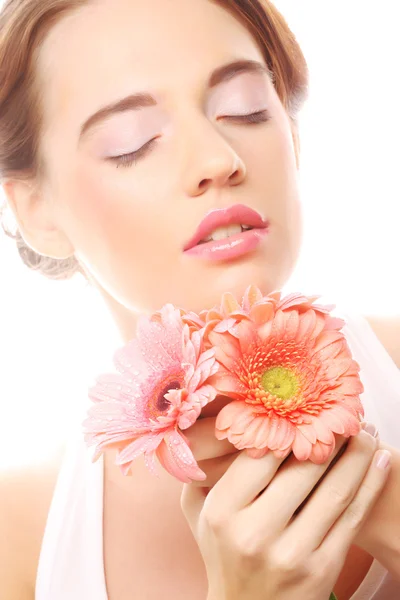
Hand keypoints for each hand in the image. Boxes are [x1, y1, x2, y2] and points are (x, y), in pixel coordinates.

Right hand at [181, 419, 391, 599]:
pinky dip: (371, 484)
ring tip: (365, 428)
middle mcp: (255, 532)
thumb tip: (224, 421)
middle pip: (304, 467)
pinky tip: (380, 459)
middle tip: (342, 410)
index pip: (262, 453)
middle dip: (329, 433)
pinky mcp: (322, 570)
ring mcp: (292, 554)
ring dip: (358, 453)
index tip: (304, 405)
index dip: (288, 425)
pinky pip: (353, 517)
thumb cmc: (222, 551)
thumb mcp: (199, 510)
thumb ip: (203, 468)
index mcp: (222, 511)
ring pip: (335, 489)